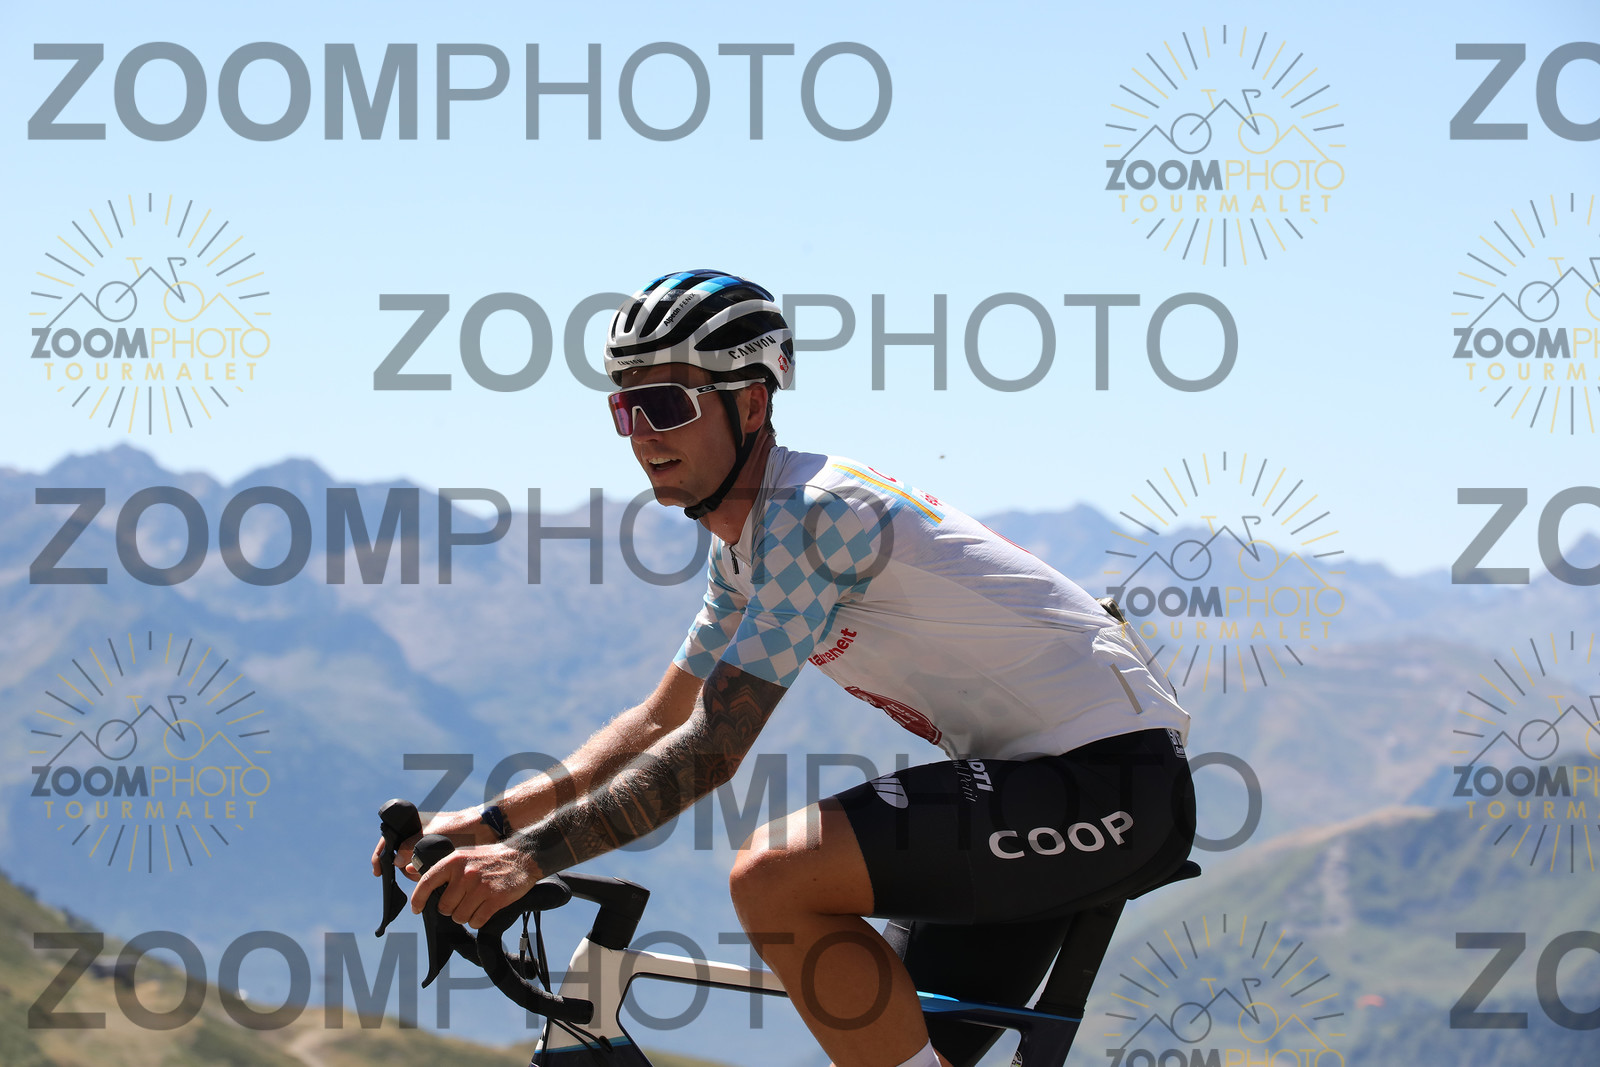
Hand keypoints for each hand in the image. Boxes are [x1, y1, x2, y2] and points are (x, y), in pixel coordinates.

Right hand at [370, 807, 497, 878]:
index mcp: (413, 823)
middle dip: (404, 869)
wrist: (486, 828)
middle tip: (412, 875)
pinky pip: (424, 866)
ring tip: (425, 876)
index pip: (388, 839)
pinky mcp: (438, 852)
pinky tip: (432, 878)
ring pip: (412, 864)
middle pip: (400, 857)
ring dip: (415, 873)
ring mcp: (428, 844)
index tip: (378, 872)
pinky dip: (425, 873)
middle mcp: (418, 833)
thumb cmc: (460, 827)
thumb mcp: (433, 838)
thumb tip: (396, 862)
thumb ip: (412, 848)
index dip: (380, 856)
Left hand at [410, 842, 542, 928]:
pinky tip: (484, 909)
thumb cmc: (489, 859)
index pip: (427, 882)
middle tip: (463, 901)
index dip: (418, 899)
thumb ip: (440, 866)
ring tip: (475, 904)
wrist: (522, 856)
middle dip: (451, 909)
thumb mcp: (463, 855)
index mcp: (454, 861)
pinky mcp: (495, 899)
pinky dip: (478, 920)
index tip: (416, 909)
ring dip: (465, 916)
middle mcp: (465, 874)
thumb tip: (409, 869)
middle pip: (444, 907)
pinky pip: (476, 921)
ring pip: (459, 917)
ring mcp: (480, 887)